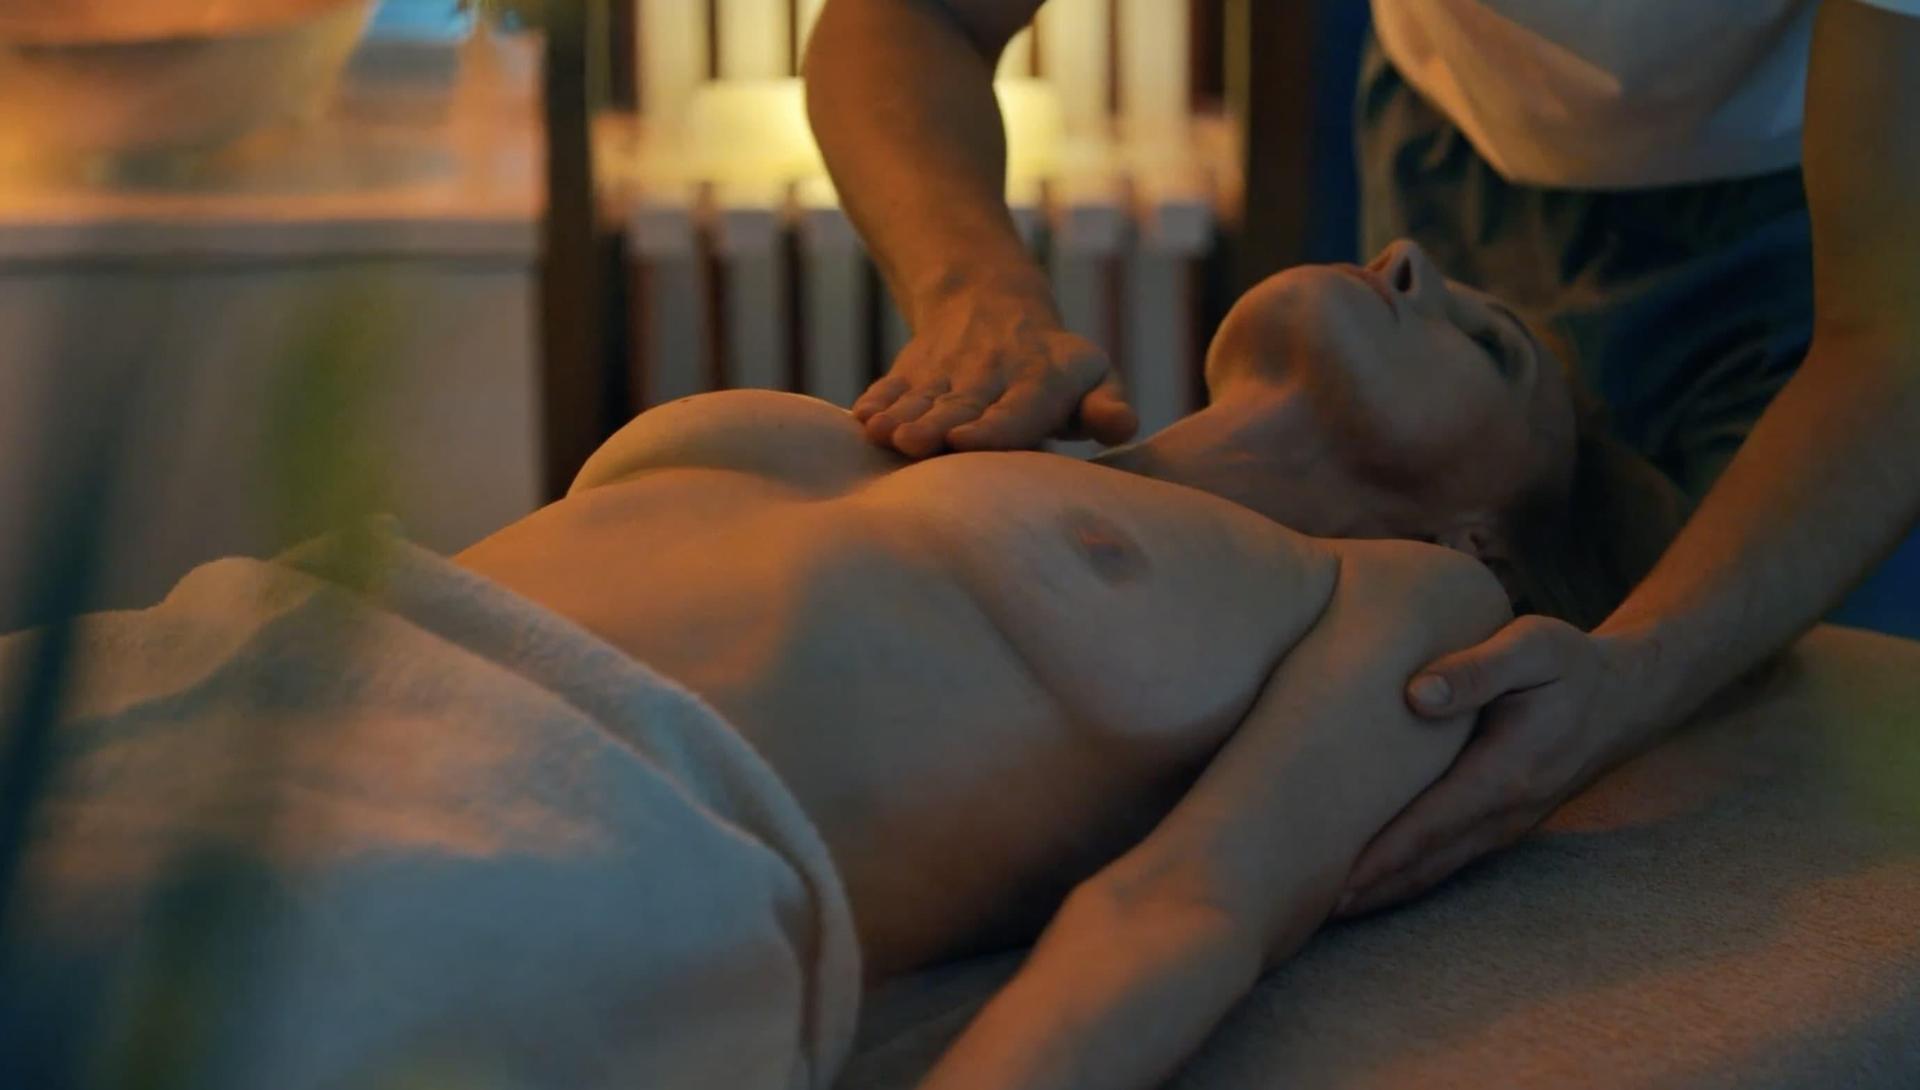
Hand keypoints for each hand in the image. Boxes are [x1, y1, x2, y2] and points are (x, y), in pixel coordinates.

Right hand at [853, 293, 1137, 457]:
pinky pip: (893, 384)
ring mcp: (946, 371)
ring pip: (925, 397)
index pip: (1020, 408)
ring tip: (885, 433)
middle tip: (915, 443)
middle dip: (938, 425)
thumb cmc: (1056, 368)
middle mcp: (991, 374)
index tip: (967, 441)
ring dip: (903, 415)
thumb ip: (1106, 406)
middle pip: (963, 405)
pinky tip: (862, 420)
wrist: (989, 301)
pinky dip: (878, 401)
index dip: (995, 426)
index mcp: (1042, 380)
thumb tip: (1122, 425)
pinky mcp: (913, 370)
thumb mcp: (1093, 377)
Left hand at [1334, 616, 1666, 917]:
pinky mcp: (1504, 822)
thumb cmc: (1571, 665)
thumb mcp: (1533, 647)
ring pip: (1438, 870)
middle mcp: (1506, 811)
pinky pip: (1451, 859)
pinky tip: (1376, 883)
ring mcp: (1508, 824)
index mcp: (1506, 773)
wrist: (1629, 697)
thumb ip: (1477, 670)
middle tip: (1306, 911)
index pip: (1430, 824)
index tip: (1335, 878)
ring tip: (1327, 908)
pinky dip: (1412, 876)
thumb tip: (1417, 695)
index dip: (1382, 855)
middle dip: (1370, 889)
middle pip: (1427, 863)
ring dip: (1386, 891)